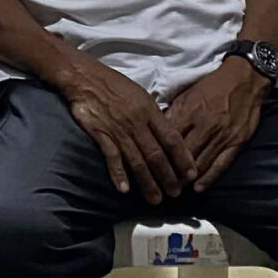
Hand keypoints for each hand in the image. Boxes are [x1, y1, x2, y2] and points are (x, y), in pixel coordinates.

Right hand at [51, 50, 195, 201]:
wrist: (85, 78)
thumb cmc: (115, 85)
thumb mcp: (141, 95)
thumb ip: (154, 116)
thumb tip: (168, 137)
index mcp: (150, 111)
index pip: (172, 139)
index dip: (183, 158)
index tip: (192, 175)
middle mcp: (137, 123)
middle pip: (156, 154)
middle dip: (168, 177)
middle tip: (175, 194)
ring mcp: (119, 130)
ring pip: (137, 160)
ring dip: (147, 182)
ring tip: (155, 199)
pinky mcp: (101, 134)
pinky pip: (112, 157)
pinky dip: (118, 174)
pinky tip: (125, 189)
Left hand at [168, 55, 269, 190]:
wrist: (245, 79)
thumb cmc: (213, 85)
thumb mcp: (187, 94)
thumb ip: (173, 112)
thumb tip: (156, 128)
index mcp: (189, 112)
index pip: (169, 139)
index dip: (159, 154)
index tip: (149, 166)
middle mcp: (204, 126)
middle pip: (183, 154)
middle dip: (170, 171)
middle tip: (159, 185)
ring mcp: (221, 136)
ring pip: (200, 162)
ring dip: (187, 179)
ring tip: (175, 190)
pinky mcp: (236, 142)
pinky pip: (221, 164)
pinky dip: (209, 177)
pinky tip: (198, 188)